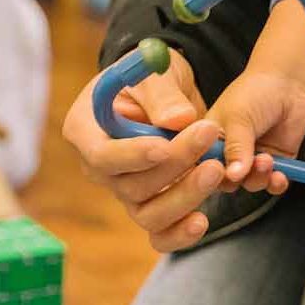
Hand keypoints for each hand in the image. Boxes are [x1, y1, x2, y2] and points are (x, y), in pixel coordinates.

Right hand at [62, 48, 225, 252]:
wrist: (164, 92)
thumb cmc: (151, 76)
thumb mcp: (155, 72)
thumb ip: (163, 94)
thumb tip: (179, 120)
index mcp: (86, 130)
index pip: (103, 155)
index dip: (132, 156)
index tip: (164, 146)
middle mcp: (101, 168)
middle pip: (131, 185)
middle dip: (174, 164)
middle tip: (209, 134)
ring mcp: (124, 189)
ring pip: (148, 213)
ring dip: (184, 196)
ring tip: (217, 169)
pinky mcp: (149, 203)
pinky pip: (159, 230)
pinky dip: (179, 233)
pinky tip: (202, 221)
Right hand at [206, 70, 304, 195]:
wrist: (288, 82)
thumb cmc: (255, 92)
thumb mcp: (239, 116)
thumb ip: (236, 146)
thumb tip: (233, 176)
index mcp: (208, 142)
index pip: (199, 168)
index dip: (204, 176)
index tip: (214, 175)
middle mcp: (228, 155)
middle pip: (225, 182)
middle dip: (236, 179)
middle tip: (246, 167)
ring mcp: (252, 160)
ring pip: (250, 183)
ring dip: (258, 177)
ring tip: (266, 160)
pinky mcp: (275, 163)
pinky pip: (273, 183)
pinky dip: (276, 183)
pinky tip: (279, 176)